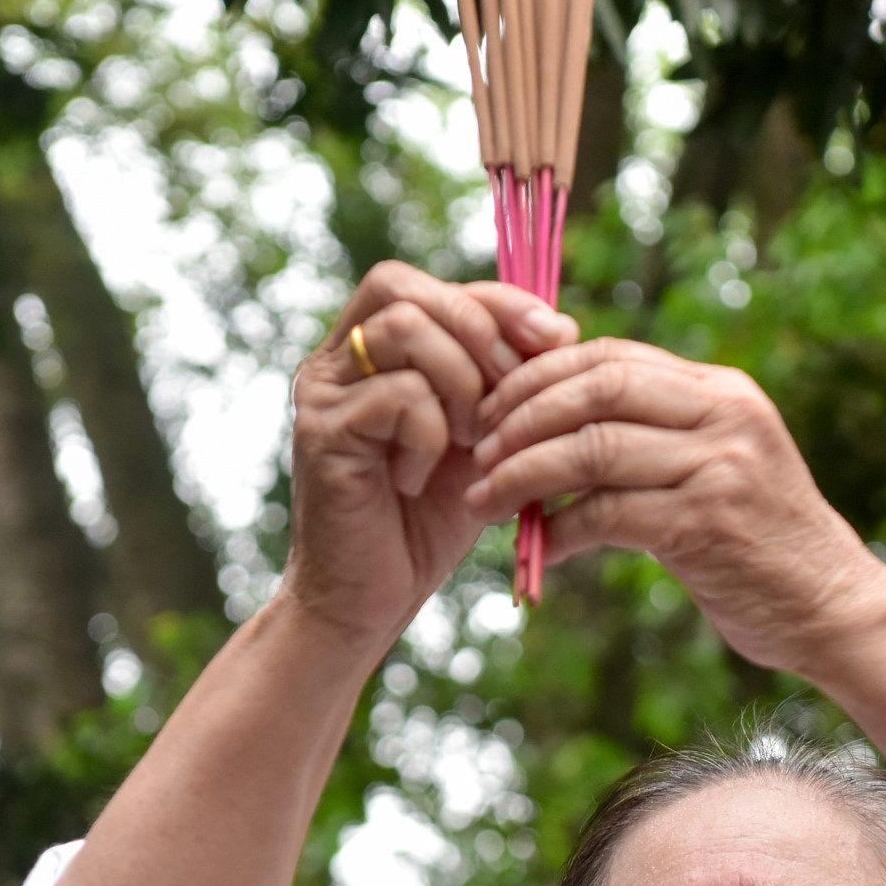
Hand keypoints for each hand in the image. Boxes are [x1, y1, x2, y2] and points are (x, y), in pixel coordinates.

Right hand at [282, 265, 576, 648]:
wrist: (371, 598)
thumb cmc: (428, 520)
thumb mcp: (483, 439)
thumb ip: (507, 382)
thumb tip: (564, 328)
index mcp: (375, 351)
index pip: (436, 287)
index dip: (500, 301)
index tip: (556, 339)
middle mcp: (338, 359)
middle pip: (407, 288)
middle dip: (480, 333)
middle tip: (508, 397)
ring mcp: (323, 391)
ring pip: (405, 328)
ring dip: (459, 382)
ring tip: (465, 441)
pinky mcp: (321, 431)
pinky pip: (398, 396)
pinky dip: (430, 436)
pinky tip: (418, 480)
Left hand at [466, 338, 878, 672]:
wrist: (834, 607)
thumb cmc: (763, 543)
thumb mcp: (721, 465)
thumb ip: (661, 434)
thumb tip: (560, 419)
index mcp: (723, 392)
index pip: (612, 356)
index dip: (540, 376)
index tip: (494, 409)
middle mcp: (726, 417)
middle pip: (595, 387)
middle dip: (522, 415)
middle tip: (479, 450)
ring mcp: (720, 469)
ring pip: (592, 448)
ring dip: (524, 474)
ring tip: (487, 499)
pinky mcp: (708, 526)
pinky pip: (608, 514)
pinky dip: (563, 530)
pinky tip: (544, 549)